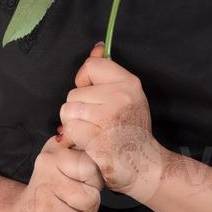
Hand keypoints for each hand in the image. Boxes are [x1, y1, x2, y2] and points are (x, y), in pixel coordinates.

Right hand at [3, 134, 103, 211]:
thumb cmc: (51, 192)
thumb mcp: (64, 166)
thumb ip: (83, 156)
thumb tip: (109, 154)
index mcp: (57, 146)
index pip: (93, 157)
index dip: (94, 176)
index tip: (80, 181)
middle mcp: (48, 161)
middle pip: (95, 179)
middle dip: (92, 194)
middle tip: (73, 197)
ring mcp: (46, 186)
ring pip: (90, 202)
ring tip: (66, 208)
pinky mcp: (46, 211)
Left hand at [58, 41, 166, 201]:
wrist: (144, 164)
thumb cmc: (131, 130)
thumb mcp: (126, 96)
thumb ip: (107, 72)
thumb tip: (97, 47)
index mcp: (129, 83)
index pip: (91, 66)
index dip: (84, 80)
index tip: (93, 95)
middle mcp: (121, 96)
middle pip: (74, 93)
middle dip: (78, 109)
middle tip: (95, 122)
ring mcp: (109, 117)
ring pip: (67, 111)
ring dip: (73, 125)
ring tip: (91, 132)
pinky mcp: (98, 138)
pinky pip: (70, 130)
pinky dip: (74, 139)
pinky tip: (89, 143)